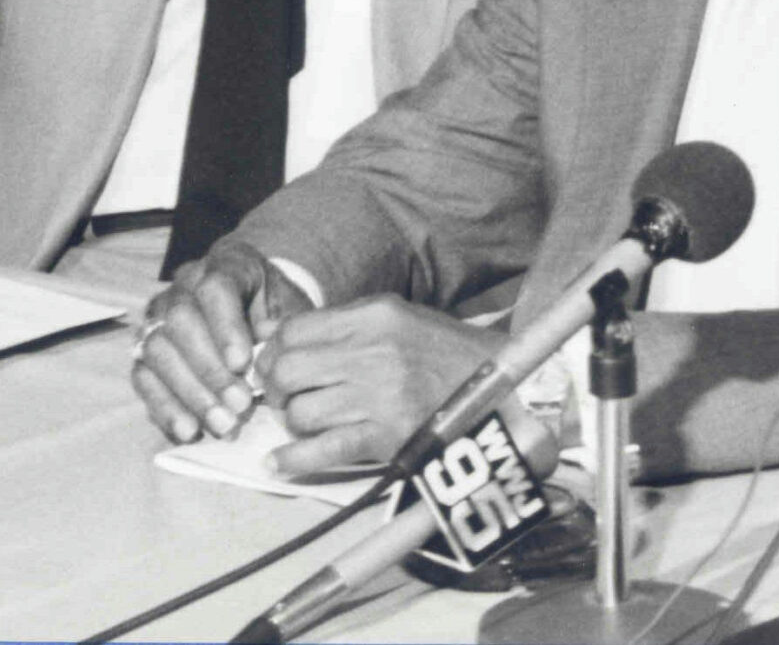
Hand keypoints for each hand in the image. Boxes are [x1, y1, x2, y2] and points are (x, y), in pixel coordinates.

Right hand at [131, 239, 310, 444]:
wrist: (260, 311)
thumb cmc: (278, 312)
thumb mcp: (292, 312)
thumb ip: (282, 330)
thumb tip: (264, 362)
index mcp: (228, 264)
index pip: (216, 287)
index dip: (226, 327)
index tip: (243, 363)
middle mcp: (184, 286)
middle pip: (181, 322)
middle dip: (210, 369)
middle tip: (240, 404)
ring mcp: (158, 317)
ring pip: (157, 352)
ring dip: (190, 394)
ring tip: (222, 424)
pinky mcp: (144, 351)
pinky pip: (143, 379)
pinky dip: (165, 408)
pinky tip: (190, 431)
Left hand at [255, 298, 508, 476]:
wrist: (505, 390)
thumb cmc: (449, 354)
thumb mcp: (402, 318)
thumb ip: (347, 323)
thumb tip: (282, 334)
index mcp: (376, 317)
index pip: (293, 331)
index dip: (273, 352)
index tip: (276, 367)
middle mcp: (373, 352)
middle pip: (288, 371)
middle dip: (276, 390)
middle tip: (285, 398)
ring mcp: (379, 395)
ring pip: (300, 411)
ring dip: (294, 423)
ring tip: (306, 424)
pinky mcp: (386, 435)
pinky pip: (322, 448)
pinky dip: (294, 458)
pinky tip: (280, 461)